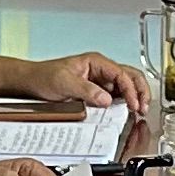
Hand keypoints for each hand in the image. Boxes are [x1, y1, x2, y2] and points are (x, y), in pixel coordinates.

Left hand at [31, 48, 155, 117]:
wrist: (31, 83)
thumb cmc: (44, 76)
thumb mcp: (64, 82)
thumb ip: (86, 90)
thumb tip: (106, 99)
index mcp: (96, 62)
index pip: (122, 74)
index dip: (131, 90)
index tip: (134, 104)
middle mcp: (101, 70)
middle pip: (131, 77)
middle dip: (140, 91)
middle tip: (143, 108)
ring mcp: (100, 82)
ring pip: (127, 87)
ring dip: (136, 97)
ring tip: (140, 111)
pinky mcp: (97, 93)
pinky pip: (117, 97)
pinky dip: (126, 104)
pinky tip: (128, 113)